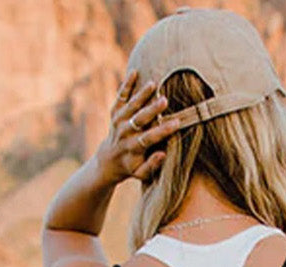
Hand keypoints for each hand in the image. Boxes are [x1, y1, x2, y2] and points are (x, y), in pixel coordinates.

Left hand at [96, 68, 180, 185]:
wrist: (109, 160)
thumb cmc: (132, 167)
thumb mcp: (141, 174)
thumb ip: (152, 166)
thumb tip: (163, 154)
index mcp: (133, 148)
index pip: (149, 138)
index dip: (163, 130)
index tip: (177, 123)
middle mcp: (125, 133)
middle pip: (139, 119)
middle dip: (152, 110)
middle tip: (164, 100)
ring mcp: (118, 120)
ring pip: (131, 105)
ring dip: (142, 95)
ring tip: (153, 84)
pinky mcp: (115, 111)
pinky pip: (120, 96)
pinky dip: (126, 85)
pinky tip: (134, 72)